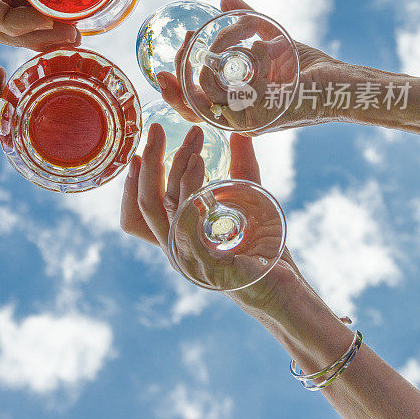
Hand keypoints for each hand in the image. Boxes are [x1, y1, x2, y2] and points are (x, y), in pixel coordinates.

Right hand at [121, 124, 317, 320]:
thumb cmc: (265, 249)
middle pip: (145, 200)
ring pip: (160, 207)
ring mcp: (186, 257)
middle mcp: (174, 246)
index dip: (132, 179)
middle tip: (157, 128)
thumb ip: (241, 168)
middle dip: (149, 160)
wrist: (287, 289)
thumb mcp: (248, 201)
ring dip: (174, 168)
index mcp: (177, 235)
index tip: (142, 146)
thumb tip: (239, 132)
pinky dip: (189, 190)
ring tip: (193, 141)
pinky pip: (186, 223)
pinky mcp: (204, 264)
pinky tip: (201, 166)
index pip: (137, 210)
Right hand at [157, 0, 343, 134]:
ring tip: (244, 38)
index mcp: (235, 108)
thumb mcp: (271, 41)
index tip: (178, 49)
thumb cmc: (312, 70)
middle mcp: (240, 120)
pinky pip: (244, 85)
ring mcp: (253, 121)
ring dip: (224, 56)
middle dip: (177, 78)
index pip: (192, 105)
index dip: (175, 83)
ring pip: (211, 95)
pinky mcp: (269, 115)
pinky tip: (268, 47)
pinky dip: (254, 56)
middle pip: (191, 109)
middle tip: (184, 46)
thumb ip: (246, 22)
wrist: (348, 83)